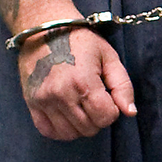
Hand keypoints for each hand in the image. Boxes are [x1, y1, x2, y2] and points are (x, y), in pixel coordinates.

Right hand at [17, 23, 137, 140]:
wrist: (45, 27)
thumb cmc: (79, 39)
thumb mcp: (108, 57)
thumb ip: (123, 86)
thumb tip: (130, 112)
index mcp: (83, 82)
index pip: (105, 117)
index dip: (112, 110)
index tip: (107, 97)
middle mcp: (61, 94)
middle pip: (88, 128)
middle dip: (97, 118)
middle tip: (94, 100)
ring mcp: (44, 100)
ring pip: (69, 133)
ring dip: (80, 125)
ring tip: (80, 106)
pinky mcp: (31, 102)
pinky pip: (48, 131)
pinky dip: (60, 129)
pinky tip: (66, 115)